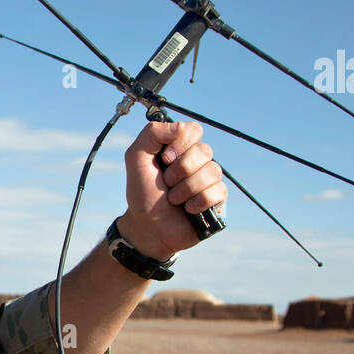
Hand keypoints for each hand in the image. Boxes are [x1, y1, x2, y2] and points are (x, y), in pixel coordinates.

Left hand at [117, 121, 226, 261]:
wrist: (149, 227)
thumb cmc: (143, 193)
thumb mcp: (136, 159)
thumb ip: (151, 135)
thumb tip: (179, 126)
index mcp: (179, 147)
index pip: (193, 129)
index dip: (180, 143)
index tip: (165, 159)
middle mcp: (197, 160)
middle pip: (204, 150)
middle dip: (180, 170)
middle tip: (166, 183)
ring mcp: (209, 179)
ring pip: (212, 171)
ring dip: (186, 189)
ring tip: (174, 199)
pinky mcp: (217, 198)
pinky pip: (218, 191)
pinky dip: (197, 202)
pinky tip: (187, 209)